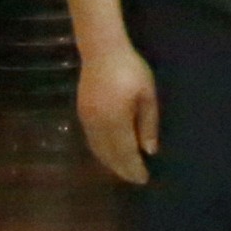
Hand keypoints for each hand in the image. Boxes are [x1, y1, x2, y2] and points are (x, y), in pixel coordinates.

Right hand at [71, 41, 160, 185]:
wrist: (101, 51)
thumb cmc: (131, 69)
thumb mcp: (147, 95)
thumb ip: (148, 124)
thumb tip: (149, 150)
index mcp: (116, 120)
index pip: (125, 152)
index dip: (134, 167)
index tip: (143, 179)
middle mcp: (98, 125)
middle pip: (109, 155)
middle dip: (122, 169)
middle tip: (135, 179)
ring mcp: (87, 120)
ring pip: (98, 150)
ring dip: (110, 163)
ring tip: (124, 171)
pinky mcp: (81, 114)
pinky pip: (91, 141)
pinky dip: (101, 152)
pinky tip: (109, 154)